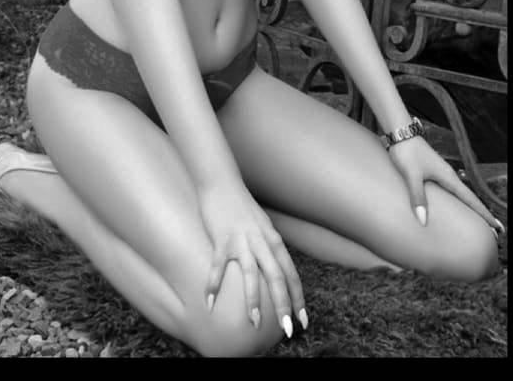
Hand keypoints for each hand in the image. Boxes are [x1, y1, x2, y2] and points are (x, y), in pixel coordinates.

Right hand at [197, 179, 306, 336]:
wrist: (222, 182)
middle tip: (288, 330)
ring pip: (252, 275)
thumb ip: (269, 247)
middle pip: (277, 278)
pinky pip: (218, 266)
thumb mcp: (262, 226)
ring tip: (255, 323)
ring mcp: (242, 241)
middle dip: (284, 305)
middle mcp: (262, 242)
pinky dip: (213, 285)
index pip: (291, 274)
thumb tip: (275, 270)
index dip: (298, 298)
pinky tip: (209, 302)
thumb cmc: (241, 206)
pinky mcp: (222, 239)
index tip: (303, 320)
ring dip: (254, 301)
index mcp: (274, 240)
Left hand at [387, 135, 504, 232]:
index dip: (484, 213)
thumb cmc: (407, 151)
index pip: (470, 199)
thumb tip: (424, 221)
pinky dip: (455, 199)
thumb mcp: (412, 175)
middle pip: (468, 197)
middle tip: (492, 229)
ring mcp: (440, 172)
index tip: (496, 227)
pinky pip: (448, 189)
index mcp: (448, 177)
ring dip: (468, 206)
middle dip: (480, 212)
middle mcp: (447, 175)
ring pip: (459, 193)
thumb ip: (418, 197)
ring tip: (475, 219)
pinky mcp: (432, 170)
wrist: (400, 132)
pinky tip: (451, 203)